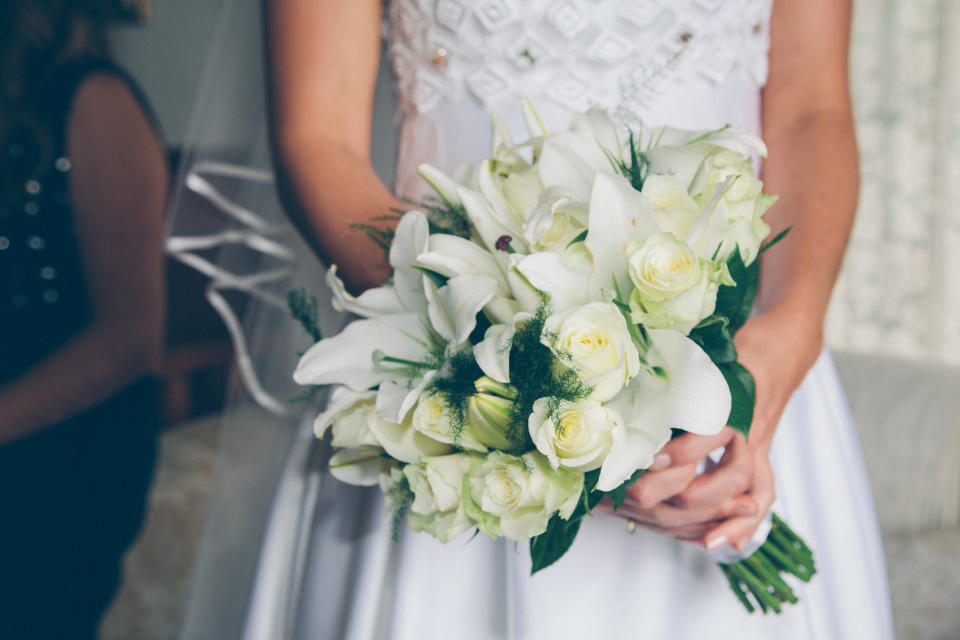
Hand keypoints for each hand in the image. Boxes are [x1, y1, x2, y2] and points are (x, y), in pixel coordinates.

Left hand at [612, 307, 822, 550]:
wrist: (778, 350)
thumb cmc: (733, 351)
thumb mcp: (699, 356)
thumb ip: (671, 373)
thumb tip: (628, 386)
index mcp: (730, 396)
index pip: (709, 433)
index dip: (680, 451)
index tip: (646, 457)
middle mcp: (747, 426)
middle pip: (727, 472)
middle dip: (681, 491)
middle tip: (636, 496)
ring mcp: (758, 445)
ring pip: (743, 488)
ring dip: (708, 512)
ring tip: (658, 517)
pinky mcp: (762, 458)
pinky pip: (760, 495)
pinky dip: (740, 524)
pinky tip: (716, 543)